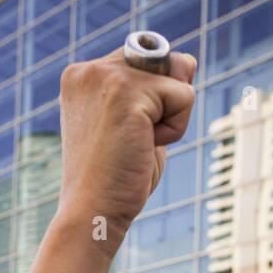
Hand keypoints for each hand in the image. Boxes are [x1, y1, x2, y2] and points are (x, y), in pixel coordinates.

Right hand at [57, 47, 196, 250]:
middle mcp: (89, 69)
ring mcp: (105, 76)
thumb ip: (157, 91)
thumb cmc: (116, 179)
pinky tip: (144, 148)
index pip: (144, 60)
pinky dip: (176, 129)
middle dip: (165, 102)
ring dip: (171, 117)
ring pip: (177, 76)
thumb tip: (188, 61)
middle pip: (164, 58)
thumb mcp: (137, 124)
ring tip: (138, 144)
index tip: (123, 136)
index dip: (152, 99)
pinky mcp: (125, 92)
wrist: (93, 214)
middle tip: (133, 141)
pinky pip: (185, 97)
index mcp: (83, 76)